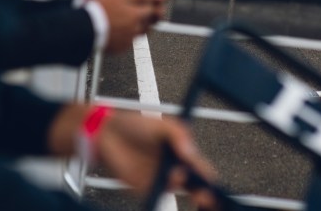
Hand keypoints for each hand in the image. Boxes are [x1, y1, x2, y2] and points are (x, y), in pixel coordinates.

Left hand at [45, 106, 216, 208]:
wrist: (107, 134)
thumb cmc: (135, 125)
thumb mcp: (163, 124)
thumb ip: (180, 135)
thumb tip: (191, 153)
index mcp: (182, 152)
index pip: (201, 167)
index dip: (209, 176)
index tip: (213, 181)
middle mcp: (173, 167)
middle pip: (194, 184)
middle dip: (203, 192)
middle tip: (205, 195)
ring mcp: (159, 179)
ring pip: (177, 189)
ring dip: (179, 185)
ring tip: (177, 175)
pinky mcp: (144, 187)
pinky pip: (157, 195)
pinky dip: (162, 194)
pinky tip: (165, 185)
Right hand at [88, 0, 162, 51]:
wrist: (81, 28)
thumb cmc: (95, 4)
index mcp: (129, 0)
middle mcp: (133, 16)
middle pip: (155, 13)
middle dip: (158, 10)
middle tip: (157, 9)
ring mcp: (131, 32)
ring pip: (149, 27)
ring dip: (147, 22)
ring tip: (137, 18)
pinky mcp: (127, 44)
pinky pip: (137, 38)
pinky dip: (134, 32)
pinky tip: (126, 28)